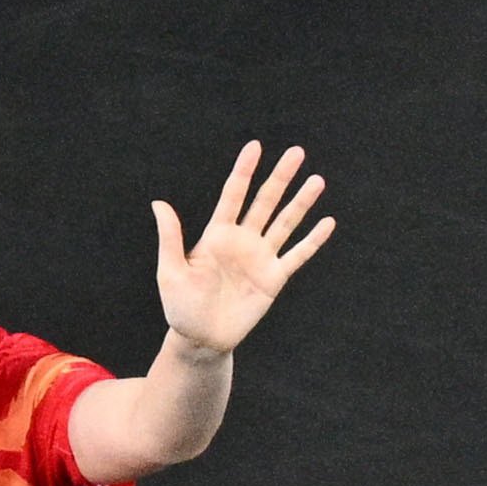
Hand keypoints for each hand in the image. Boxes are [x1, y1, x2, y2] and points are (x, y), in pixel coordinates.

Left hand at [153, 141, 332, 355]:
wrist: (200, 338)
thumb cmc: (180, 306)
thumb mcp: (170, 271)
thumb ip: (170, 237)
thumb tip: (159, 203)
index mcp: (216, 235)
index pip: (233, 195)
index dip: (244, 171)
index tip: (254, 147)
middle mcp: (242, 241)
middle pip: (264, 202)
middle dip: (280, 178)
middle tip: (297, 151)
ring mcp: (260, 257)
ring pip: (285, 222)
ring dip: (301, 202)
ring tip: (317, 180)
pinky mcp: (274, 277)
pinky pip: (297, 255)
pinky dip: (313, 240)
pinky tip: (328, 222)